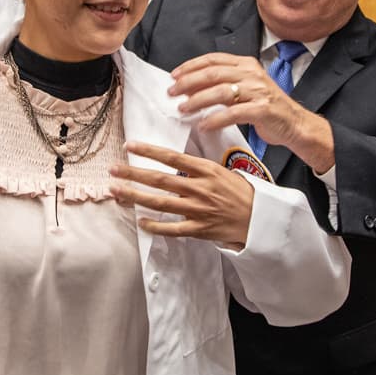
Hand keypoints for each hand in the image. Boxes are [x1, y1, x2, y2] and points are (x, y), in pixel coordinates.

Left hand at [109, 141, 253, 248]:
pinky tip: (140, 221)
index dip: (149, 151)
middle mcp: (200, 188)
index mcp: (206, 170)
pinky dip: (155, 226)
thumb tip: (174, 162)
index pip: (172, 157)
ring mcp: (199, 210)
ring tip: (116, 191)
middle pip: (160, 180)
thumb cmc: (242, 192)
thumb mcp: (223, 171)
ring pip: (161, 203)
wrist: (262, 218)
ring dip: (136, 197)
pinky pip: (172, 229)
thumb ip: (198, 168)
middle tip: (113, 169)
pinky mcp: (200, 229)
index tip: (130, 145)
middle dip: (133, 174)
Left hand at [168, 52, 334, 172]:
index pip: (213, 59)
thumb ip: (221, 84)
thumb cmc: (266, 107)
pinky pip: (233, 113)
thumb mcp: (245, 88)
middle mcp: (252, 74)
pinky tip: (203, 125)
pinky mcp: (262, 109)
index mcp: (246, 64)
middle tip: (172, 93)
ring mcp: (258, 91)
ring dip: (197, 101)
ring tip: (183, 109)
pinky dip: (215, 119)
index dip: (191, 66)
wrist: (295, 124)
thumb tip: (190, 86)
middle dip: (188, 83)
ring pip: (220, 92)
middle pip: (213, 74)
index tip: (174, 75)